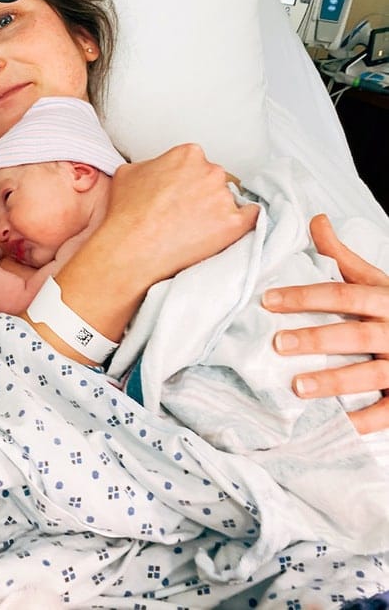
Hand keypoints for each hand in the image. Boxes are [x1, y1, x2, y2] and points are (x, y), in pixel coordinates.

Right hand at [105, 144, 258, 287]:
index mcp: (188, 154)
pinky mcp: (234, 224)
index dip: (189, 180)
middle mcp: (210, 170)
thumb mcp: (129, 172)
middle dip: (204, 194)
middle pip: (216, 179)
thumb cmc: (127, 213)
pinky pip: (252, 217)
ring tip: (197, 229)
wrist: (132, 248)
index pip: (199, 164)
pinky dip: (246, 221)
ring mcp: (223, 197)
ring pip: (230, 199)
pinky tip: (231, 228)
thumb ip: (151, 165)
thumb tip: (156, 171)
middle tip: (188, 214)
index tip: (182, 194)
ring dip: (218, 210)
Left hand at [263, 213, 388, 433]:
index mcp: (386, 300)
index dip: (305, 295)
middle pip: (355, 334)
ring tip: (297, 387)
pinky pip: (388, 412)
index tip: (268, 300)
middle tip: (278, 344)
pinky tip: (336, 425)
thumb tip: (316, 220)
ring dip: (333, 382)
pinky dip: (364, 421)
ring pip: (370, 374)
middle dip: (316, 339)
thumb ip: (344, 256)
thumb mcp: (378, 280)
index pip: (343, 294)